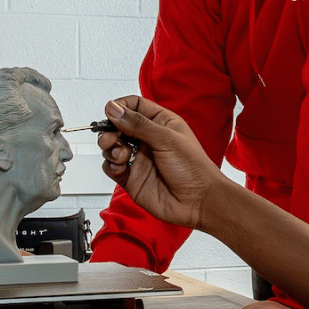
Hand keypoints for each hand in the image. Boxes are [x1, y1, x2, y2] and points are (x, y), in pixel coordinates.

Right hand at [99, 97, 226, 229]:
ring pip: (112, 146)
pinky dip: (111, 165)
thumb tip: (115, 109)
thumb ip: (138, 124)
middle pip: (118, 126)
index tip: (111, 112)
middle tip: (111, 136)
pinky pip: (111, 167)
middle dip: (110, 129)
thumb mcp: (167, 139)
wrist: (198, 202)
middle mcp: (148, 140)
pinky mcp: (131, 177)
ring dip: (110, 148)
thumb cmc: (194, 169)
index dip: (120, 107)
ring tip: (121, 154)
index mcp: (161, 123)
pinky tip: (121, 166)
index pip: (134, 106)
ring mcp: (139, 158)